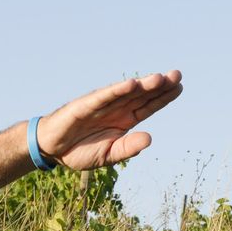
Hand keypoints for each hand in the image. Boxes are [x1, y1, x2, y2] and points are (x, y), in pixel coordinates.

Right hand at [35, 70, 182, 170]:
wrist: (52, 149)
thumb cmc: (80, 151)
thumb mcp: (109, 155)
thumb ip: (128, 148)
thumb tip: (150, 139)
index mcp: (124, 121)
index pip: (147, 106)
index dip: (163, 97)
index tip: (179, 87)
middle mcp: (116, 109)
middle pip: (141, 95)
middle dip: (159, 86)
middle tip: (177, 74)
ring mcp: (102, 105)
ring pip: (126, 93)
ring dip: (142, 85)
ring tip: (160, 78)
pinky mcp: (86, 104)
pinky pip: (105, 96)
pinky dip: (117, 90)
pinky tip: (132, 84)